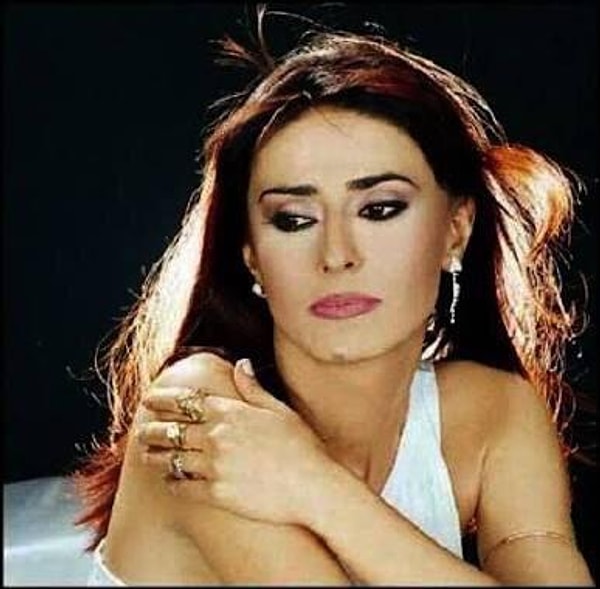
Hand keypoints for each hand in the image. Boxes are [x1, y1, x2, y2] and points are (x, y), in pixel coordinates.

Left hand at [137, 355, 333, 525]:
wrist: (313, 486)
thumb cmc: (301, 446)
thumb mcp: (279, 410)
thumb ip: (253, 388)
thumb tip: (240, 363)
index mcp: (230, 413)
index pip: (186, 401)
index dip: (163, 399)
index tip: (150, 398)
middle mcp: (217, 437)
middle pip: (172, 430)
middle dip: (151, 428)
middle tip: (140, 429)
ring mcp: (215, 466)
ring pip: (172, 458)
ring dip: (154, 456)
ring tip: (144, 455)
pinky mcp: (217, 494)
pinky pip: (184, 486)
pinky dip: (172, 482)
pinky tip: (168, 481)